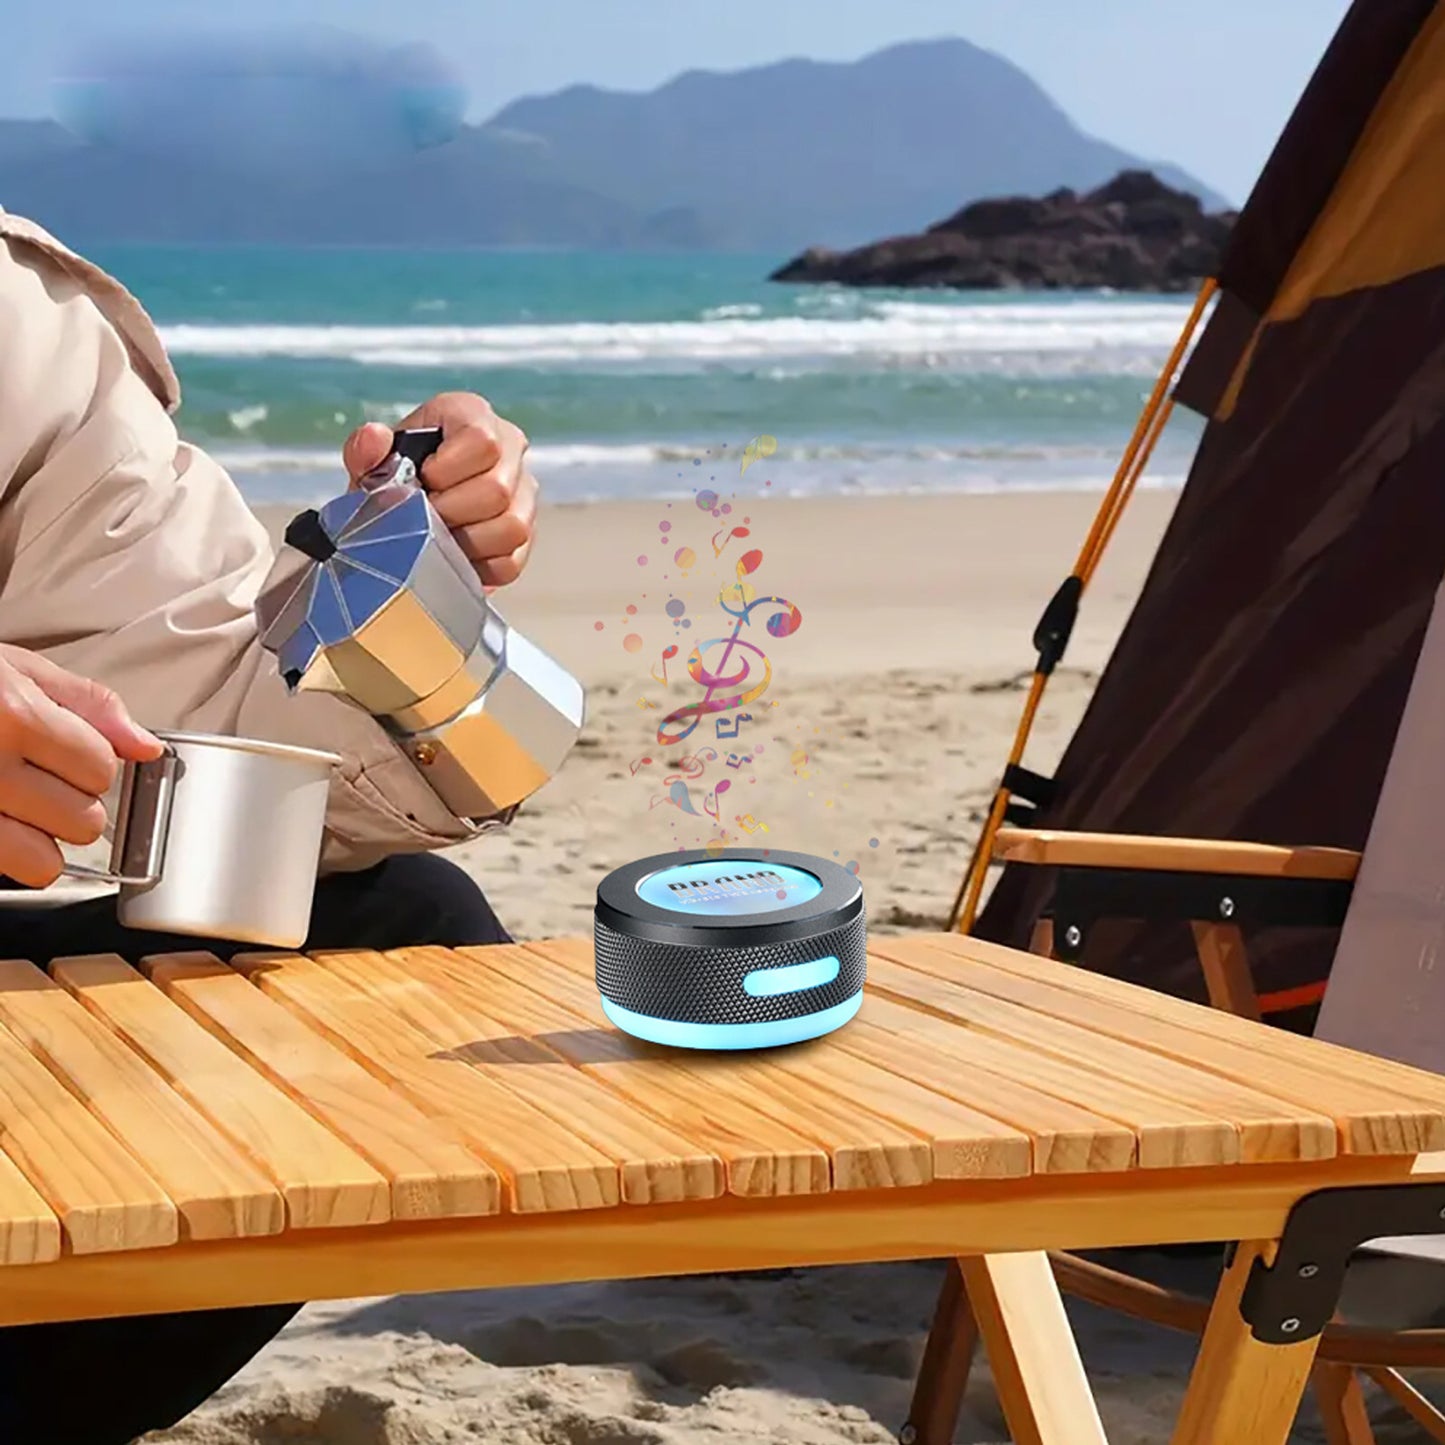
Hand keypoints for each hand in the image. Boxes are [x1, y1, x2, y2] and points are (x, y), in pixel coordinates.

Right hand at [0, 645, 162, 886]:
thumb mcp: (13, 666)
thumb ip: (87, 703)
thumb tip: (146, 746)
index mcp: (14, 714)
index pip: (101, 768)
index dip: (91, 764)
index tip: (70, 754)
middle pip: (83, 821)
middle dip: (71, 805)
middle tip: (37, 781)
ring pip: (43, 863)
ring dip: (39, 843)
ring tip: (15, 810)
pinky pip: (2, 870)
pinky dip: (4, 854)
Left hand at [342, 392, 537, 589]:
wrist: (406, 504)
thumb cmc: (395, 476)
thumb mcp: (372, 462)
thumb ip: (365, 450)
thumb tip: (374, 437)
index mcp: (472, 416)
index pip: (482, 441)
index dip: (446, 471)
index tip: (422, 481)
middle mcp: (510, 448)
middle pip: (497, 489)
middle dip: (452, 512)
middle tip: (424, 517)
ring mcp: (523, 492)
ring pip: (512, 527)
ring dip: (468, 542)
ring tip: (440, 538)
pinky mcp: (528, 533)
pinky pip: (512, 560)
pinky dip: (479, 567)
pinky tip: (456, 556)